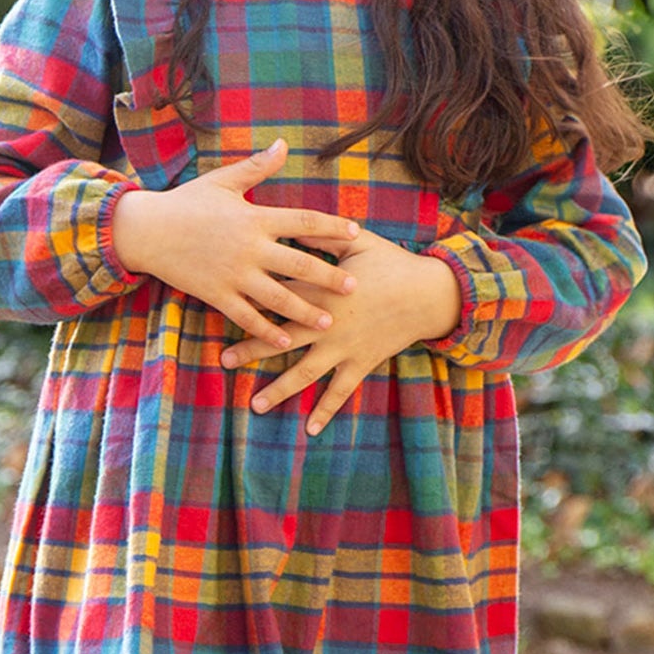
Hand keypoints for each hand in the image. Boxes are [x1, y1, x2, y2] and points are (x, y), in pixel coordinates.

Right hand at [110, 139, 359, 347]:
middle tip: (354, 288)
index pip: (302, 220)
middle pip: (298, 263)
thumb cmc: (187, 203)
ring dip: (304, 310)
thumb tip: (283, 144)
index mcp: (254, 217)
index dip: (331, 227)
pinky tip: (284, 341)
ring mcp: (233, 274)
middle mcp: (249, 247)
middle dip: (328, 277)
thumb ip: (257, 167)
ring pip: (276, 296)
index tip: (356, 234)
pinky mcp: (216, 294)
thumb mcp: (222, 181)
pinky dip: (266, 329)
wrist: (147, 230)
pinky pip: (246, 316)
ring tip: (326, 322)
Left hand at [220, 226, 463, 433]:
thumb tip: (291, 224)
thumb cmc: (392, 263)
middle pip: (282, 339)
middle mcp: (329, 324)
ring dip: (279, 389)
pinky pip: (340, 391)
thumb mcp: (357, 242)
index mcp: (323, 291)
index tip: (225, 305)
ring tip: (255, 405)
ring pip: (305, 372)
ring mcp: (344, 348)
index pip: (279, 296)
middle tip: (225, 361)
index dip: (252, 301)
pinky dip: (326, 411)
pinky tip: (308, 429)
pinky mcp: (361, 363)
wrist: (429, 294)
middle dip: (251, 350)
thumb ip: (322, 235)